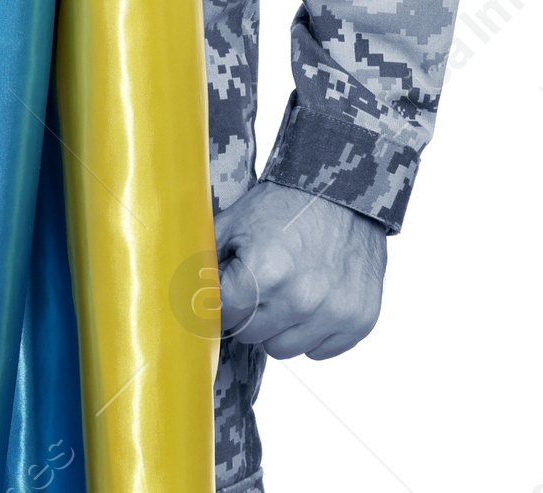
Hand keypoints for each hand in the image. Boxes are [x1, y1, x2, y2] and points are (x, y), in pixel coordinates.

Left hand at [216, 181, 386, 359]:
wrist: (343, 190)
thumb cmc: (285, 204)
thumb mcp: (236, 221)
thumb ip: (206, 260)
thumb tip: (183, 295)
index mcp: (263, 273)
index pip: (223, 316)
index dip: (221, 300)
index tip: (227, 288)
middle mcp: (299, 300)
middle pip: (250, 335)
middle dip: (248, 312)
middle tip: (259, 282)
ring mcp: (332, 313)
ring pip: (283, 350)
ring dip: (279, 327)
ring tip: (286, 289)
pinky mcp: (359, 321)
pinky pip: (319, 351)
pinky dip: (312, 332)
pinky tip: (313, 298)